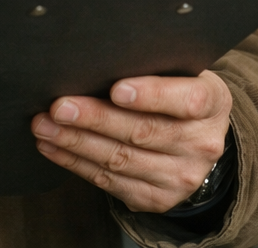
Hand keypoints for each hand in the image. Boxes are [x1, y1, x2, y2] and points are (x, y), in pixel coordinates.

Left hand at [32, 70, 231, 212]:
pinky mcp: (156, 198)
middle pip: (142, 132)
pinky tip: (54, 147)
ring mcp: (180, 176)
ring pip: (120, 159)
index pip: (186, 100)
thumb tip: (98, 60)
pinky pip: (109, 181)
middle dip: (95, 118)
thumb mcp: (182, 74)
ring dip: (75, 142)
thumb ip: (154, 68)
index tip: (118, 89)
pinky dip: (76, 163)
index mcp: (212, 103)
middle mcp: (201, 144)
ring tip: (45, 126)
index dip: (151, 95)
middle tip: (60, 106)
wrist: (199, 141)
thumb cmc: (180, 95)